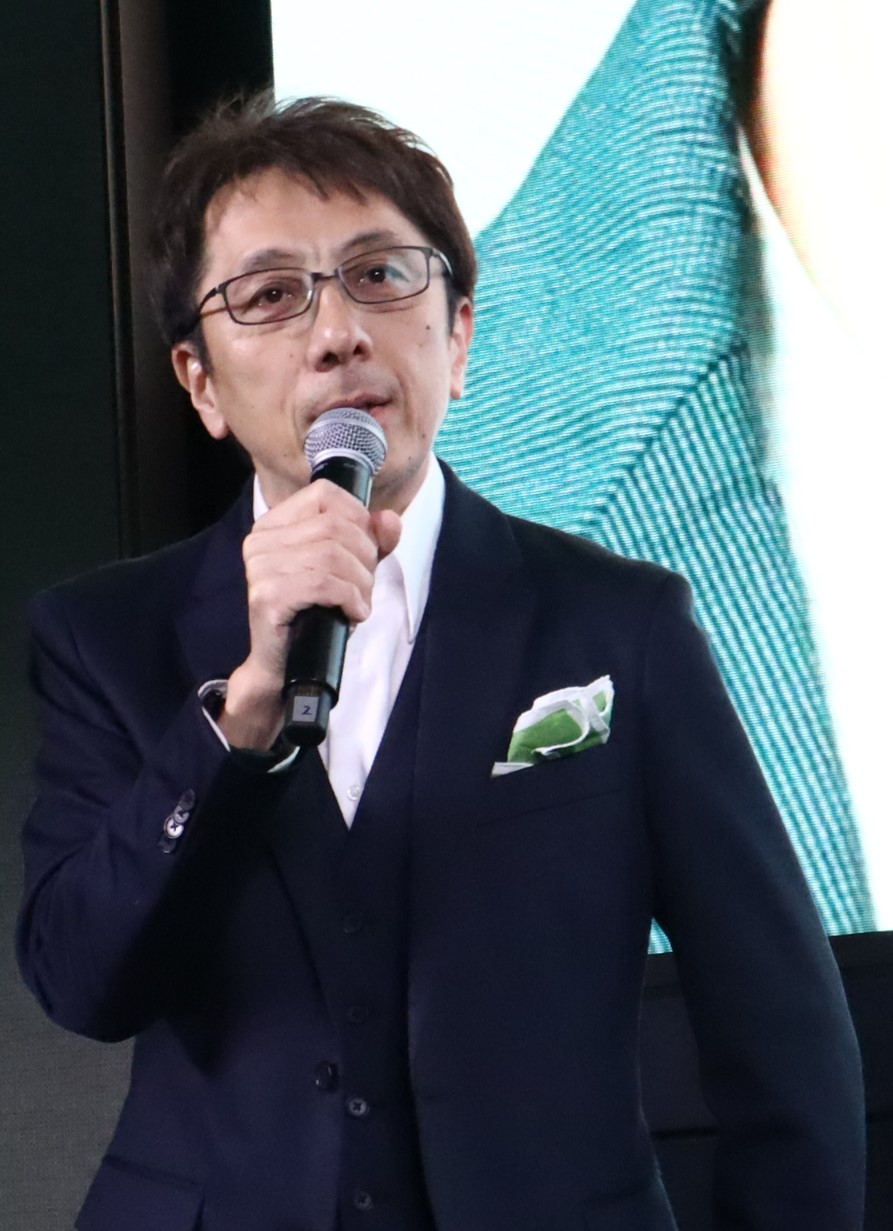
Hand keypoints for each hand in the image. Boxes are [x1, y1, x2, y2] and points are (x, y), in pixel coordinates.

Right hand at [219, 480, 400, 748]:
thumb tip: (390, 519)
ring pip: (333, 555)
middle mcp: (261, 541)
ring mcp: (260, 568)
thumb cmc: (315, 613)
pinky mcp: (267, 597)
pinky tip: (352, 614)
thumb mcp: (350, 571)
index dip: (359, 519)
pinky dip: (350, 598)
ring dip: (360, 583)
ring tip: (358, 603)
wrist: (285, 665)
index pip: (326, 495)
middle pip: (335, 527)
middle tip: (364, 587)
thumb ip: (372, 542)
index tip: (367, 552)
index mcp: (274, 524)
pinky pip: (324, 584)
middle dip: (365, 558)